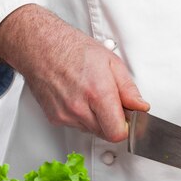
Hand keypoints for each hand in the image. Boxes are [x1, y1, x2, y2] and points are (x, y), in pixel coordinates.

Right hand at [0, 4, 149, 141]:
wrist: (40, 46)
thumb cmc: (72, 48)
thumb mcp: (110, 61)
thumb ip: (128, 89)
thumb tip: (140, 106)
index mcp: (97, 93)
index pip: (117, 133)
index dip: (126, 127)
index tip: (127, 117)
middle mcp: (79, 108)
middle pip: (106, 134)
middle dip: (112, 121)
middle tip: (110, 101)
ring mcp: (65, 115)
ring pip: (91, 130)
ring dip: (96, 118)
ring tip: (91, 94)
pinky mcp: (55, 118)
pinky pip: (76, 125)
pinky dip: (81, 116)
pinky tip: (78, 96)